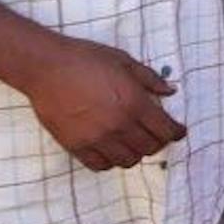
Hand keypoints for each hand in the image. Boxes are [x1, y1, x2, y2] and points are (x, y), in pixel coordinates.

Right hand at [22, 35, 186, 171]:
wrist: (45, 67)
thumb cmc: (83, 59)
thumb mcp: (122, 60)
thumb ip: (149, 78)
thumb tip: (170, 91)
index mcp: (134, 102)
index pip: (165, 130)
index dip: (176, 132)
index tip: (178, 132)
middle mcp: (119, 125)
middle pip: (150, 148)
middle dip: (157, 142)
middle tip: (155, 135)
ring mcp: (97, 139)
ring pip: (128, 161)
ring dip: (135, 153)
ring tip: (132, 143)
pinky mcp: (77, 146)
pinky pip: (101, 165)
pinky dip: (110, 161)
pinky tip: (110, 150)